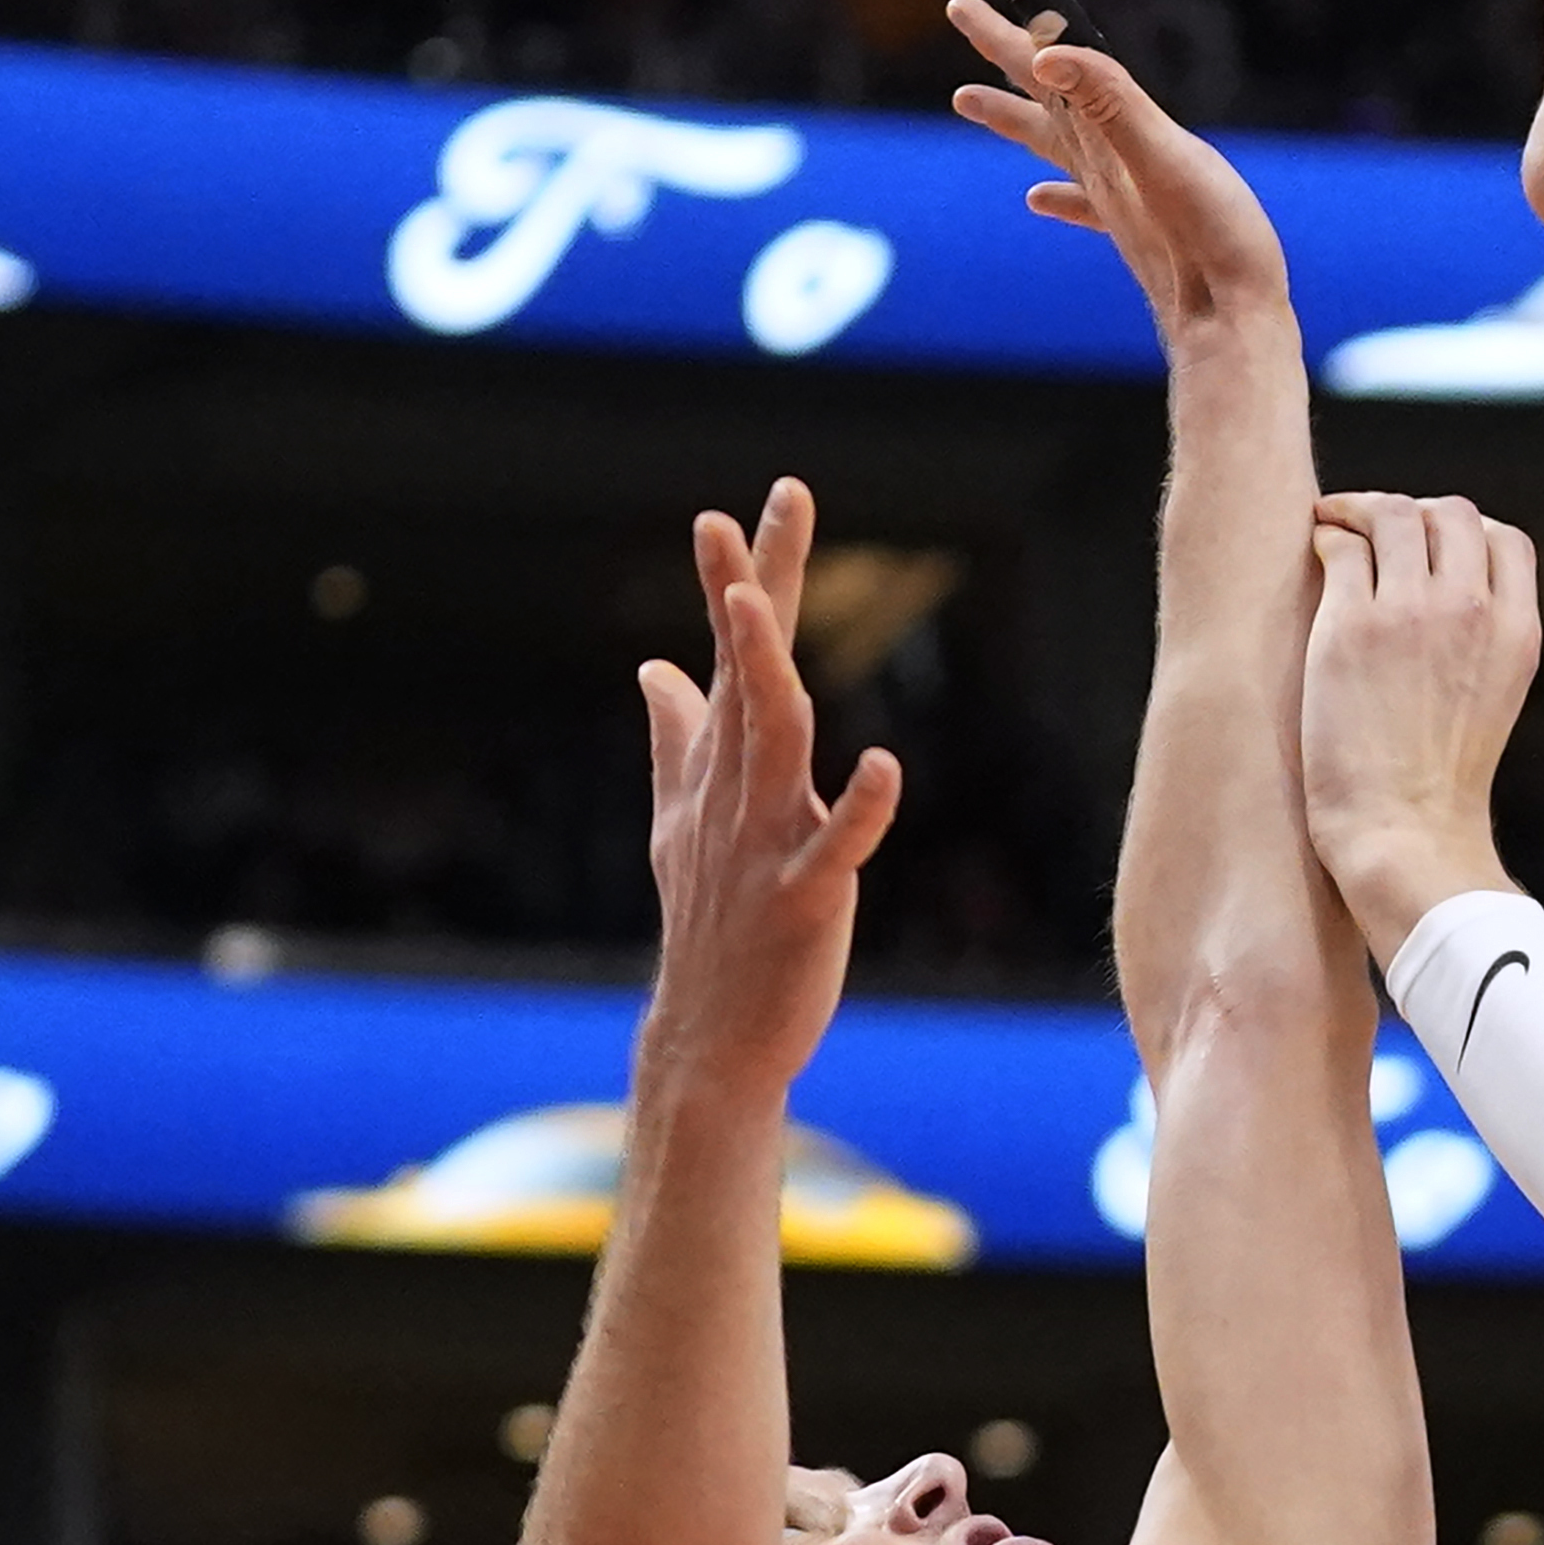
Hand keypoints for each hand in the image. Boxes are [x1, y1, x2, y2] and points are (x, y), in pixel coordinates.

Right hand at [637, 479, 900, 1092]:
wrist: (708, 1035)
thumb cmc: (710, 924)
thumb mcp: (682, 822)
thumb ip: (677, 740)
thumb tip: (657, 668)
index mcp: (721, 769)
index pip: (732, 659)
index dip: (738, 583)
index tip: (737, 509)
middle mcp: (737, 791)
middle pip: (751, 674)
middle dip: (751, 590)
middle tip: (761, 509)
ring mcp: (764, 841)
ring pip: (771, 741)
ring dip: (762, 670)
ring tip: (755, 603)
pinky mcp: (801, 898)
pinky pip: (834, 846)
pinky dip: (861, 807)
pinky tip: (887, 765)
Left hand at [947, 0, 1290, 352]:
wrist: (1231, 337)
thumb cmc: (1211, 248)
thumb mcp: (1167, 160)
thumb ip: (1112, 105)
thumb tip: (1048, 54)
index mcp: (1105, 135)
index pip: (1056, 46)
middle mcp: (1101, 164)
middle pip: (1042, 89)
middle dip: (1003, 41)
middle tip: (957, 7)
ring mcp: (1116, 201)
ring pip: (1051, 143)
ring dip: (1012, 115)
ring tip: (965, 98)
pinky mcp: (1139, 235)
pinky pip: (1085, 204)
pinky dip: (1060, 193)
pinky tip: (1042, 200)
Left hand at [1300, 489, 1542, 959]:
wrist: (1405, 833)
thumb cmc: (1439, 784)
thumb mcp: (1492, 699)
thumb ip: (1483, 639)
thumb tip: (1450, 595)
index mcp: (1517, 632)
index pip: (1506, 539)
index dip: (1466, 531)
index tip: (1431, 547)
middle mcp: (1471, 610)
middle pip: (1451, 514)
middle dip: (1413, 512)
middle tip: (1374, 530)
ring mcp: (1411, 613)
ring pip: (1393, 514)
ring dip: (1361, 510)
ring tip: (1334, 526)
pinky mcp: (1350, 626)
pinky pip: (1341, 545)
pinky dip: (1328, 534)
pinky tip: (1317, 549)